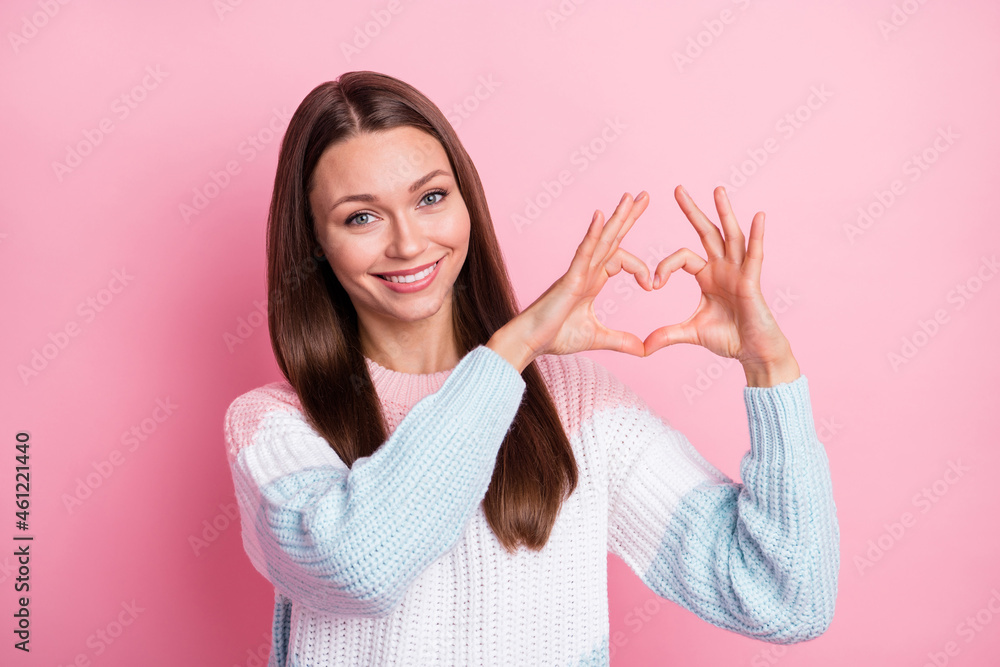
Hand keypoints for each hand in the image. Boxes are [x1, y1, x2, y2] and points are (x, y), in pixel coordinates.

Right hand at [513, 191, 654, 359]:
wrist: (530, 342)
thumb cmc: (555, 336)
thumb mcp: (597, 338)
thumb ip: (621, 341)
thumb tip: (644, 350)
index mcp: (592, 280)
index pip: (621, 259)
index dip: (641, 268)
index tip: (652, 286)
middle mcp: (586, 270)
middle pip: (612, 237)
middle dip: (629, 217)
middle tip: (644, 195)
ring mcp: (577, 271)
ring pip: (601, 239)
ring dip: (616, 217)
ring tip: (630, 197)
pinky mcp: (570, 278)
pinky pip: (584, 252)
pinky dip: (593, 234)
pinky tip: (601, 215)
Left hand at [643, 186, 795, 375]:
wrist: (753, 353)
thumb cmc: (728, 339)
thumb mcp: (691, 333)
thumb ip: (667, 335)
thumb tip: (643, 348)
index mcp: (707, 276)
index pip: (682, 257)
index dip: (665, 267)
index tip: (652, 284)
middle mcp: (723, 267)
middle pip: (706, 232)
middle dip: (692, 211)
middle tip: (677, 189)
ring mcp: (739, 271)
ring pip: (731, 236)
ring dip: (724, 212)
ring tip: (717, 189)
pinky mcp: (752, 281)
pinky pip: (755, 255)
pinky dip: (757, 236)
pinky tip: (758, 216)